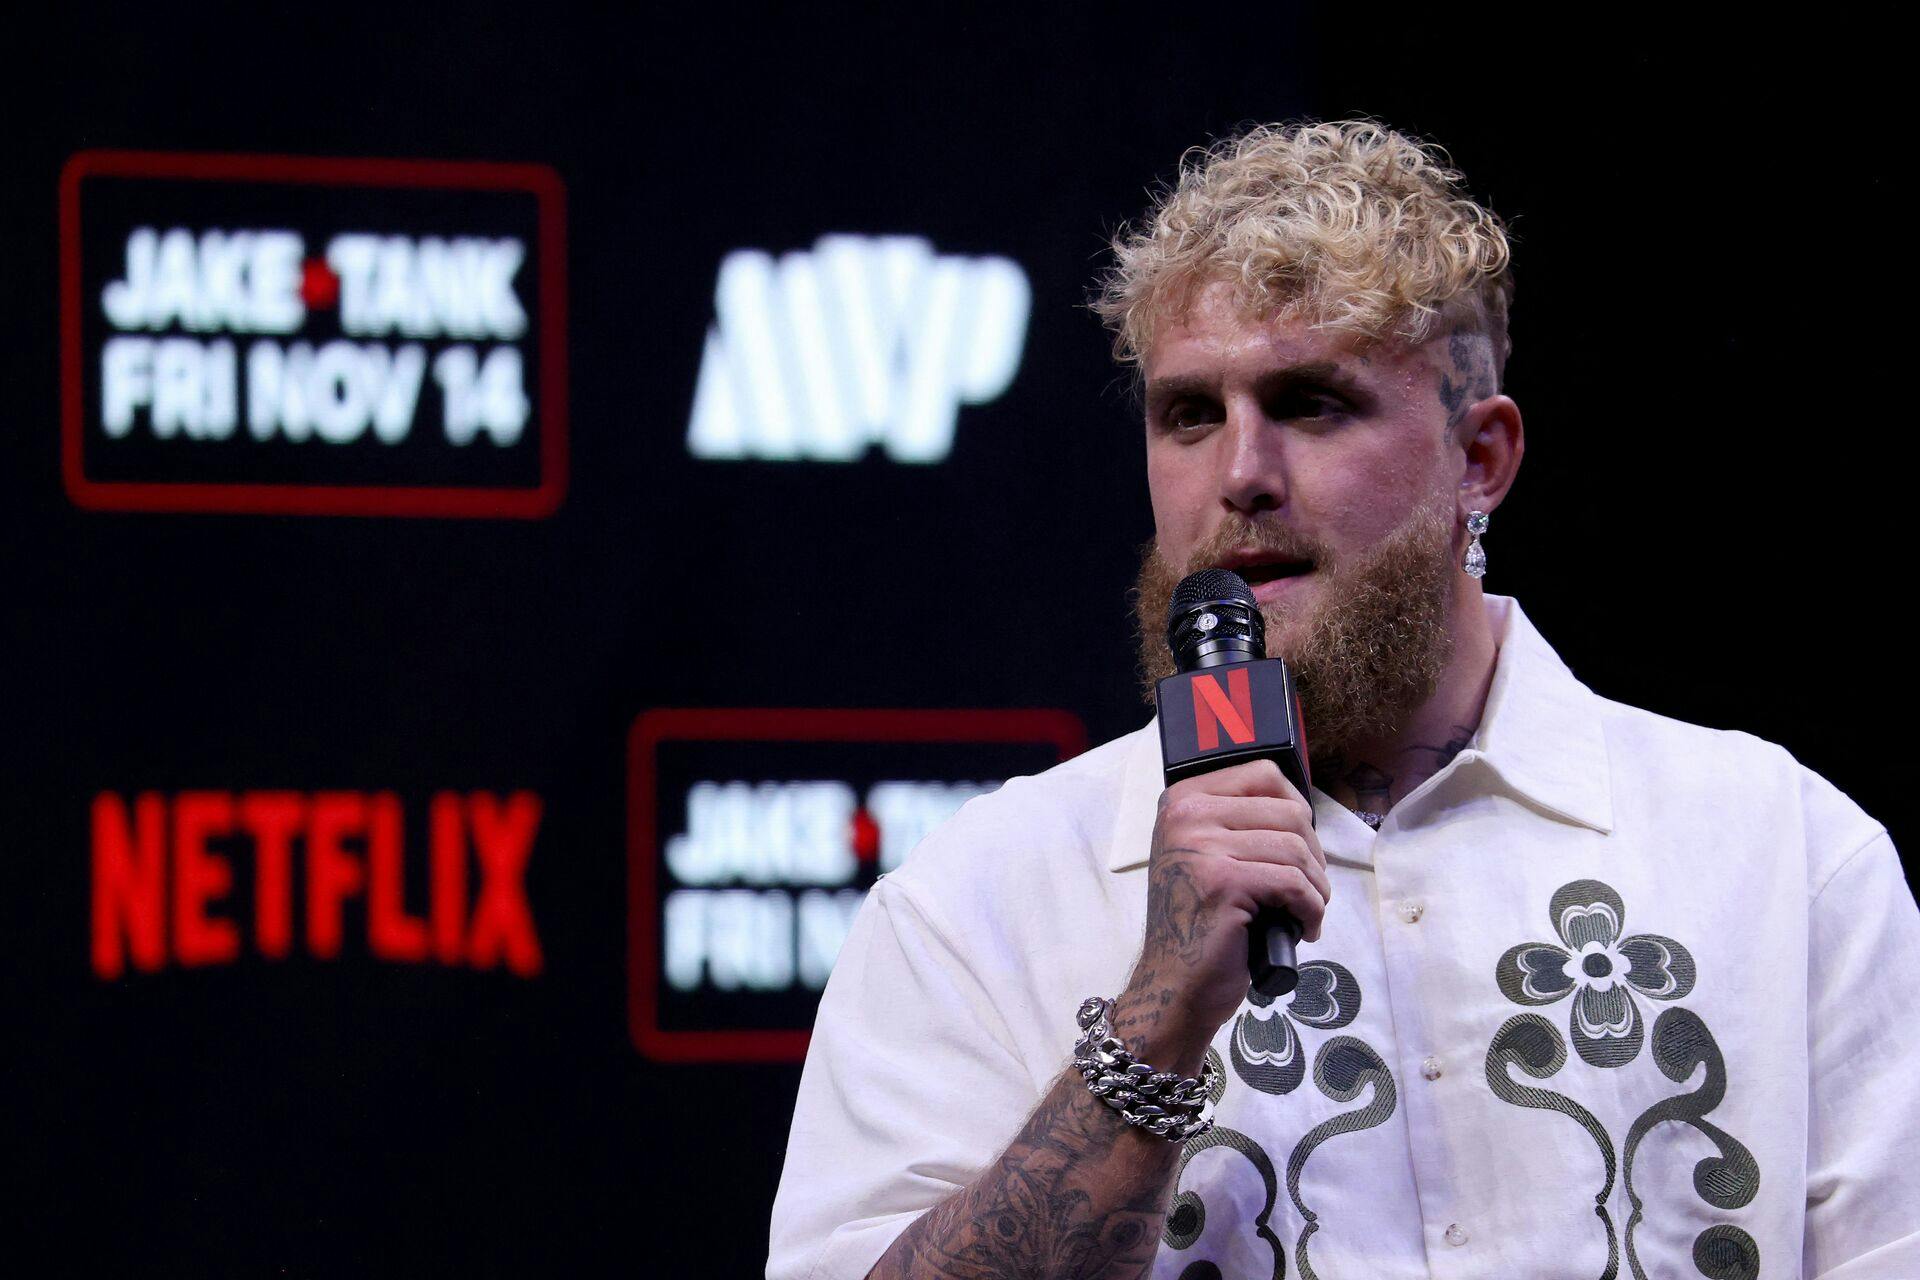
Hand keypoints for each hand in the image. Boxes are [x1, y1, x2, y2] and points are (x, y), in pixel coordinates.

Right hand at [1110, 759, 1329, 1075]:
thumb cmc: (1198, 923)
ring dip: (1316, 886)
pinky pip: (1294, 883)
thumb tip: (1300, 810)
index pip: (1263, 775)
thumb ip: (1236, 823)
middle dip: (1313, 855)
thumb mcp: (1204, 855)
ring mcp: (1201, 846)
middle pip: (1288, 811)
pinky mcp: (1224, 883)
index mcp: (1182, 800)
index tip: (1301, 845)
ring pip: (1296, 849)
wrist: (1174, 983)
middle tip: (1307, 889)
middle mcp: (1185, 814)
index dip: (1296, 809)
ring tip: (1306, 911)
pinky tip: (1303, 928)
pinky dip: (1311, 909)